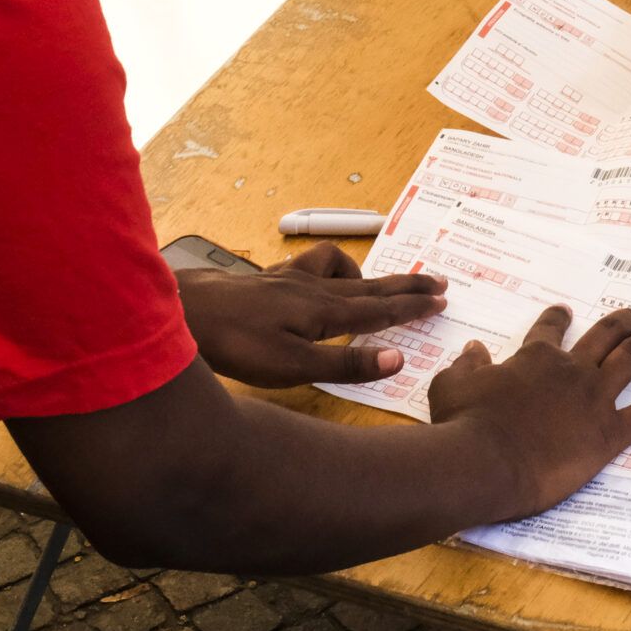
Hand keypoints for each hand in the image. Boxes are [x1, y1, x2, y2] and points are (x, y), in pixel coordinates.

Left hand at [177, 242, 446, 386]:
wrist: (187, 311)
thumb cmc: (239, 345)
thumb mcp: (295, 366)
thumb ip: (347, 363)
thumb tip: (399, 358)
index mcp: (327, 312)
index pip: (381, 310)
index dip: (413, 306)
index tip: (443, 300)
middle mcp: (315, 289)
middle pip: (371, 285)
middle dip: (406, 284)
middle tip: (438, 281)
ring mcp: (291, 278)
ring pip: (343, 271)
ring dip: (367, 274)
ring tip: (374, 286)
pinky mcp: (270, 278)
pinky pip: (311, 265)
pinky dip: (327, 268)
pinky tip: (319, 278)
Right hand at [427, 304, 630, 517]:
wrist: (484, 461)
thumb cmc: (463, 426)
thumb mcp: (451, 386)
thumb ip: (466, 366)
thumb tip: (474, 350)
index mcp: (535, 356)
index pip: (550, 328)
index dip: (558, 319)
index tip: (564, 313)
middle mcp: (570, 368)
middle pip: (604, 334)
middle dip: (622, 322)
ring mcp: (594, 397)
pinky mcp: (611, 431)